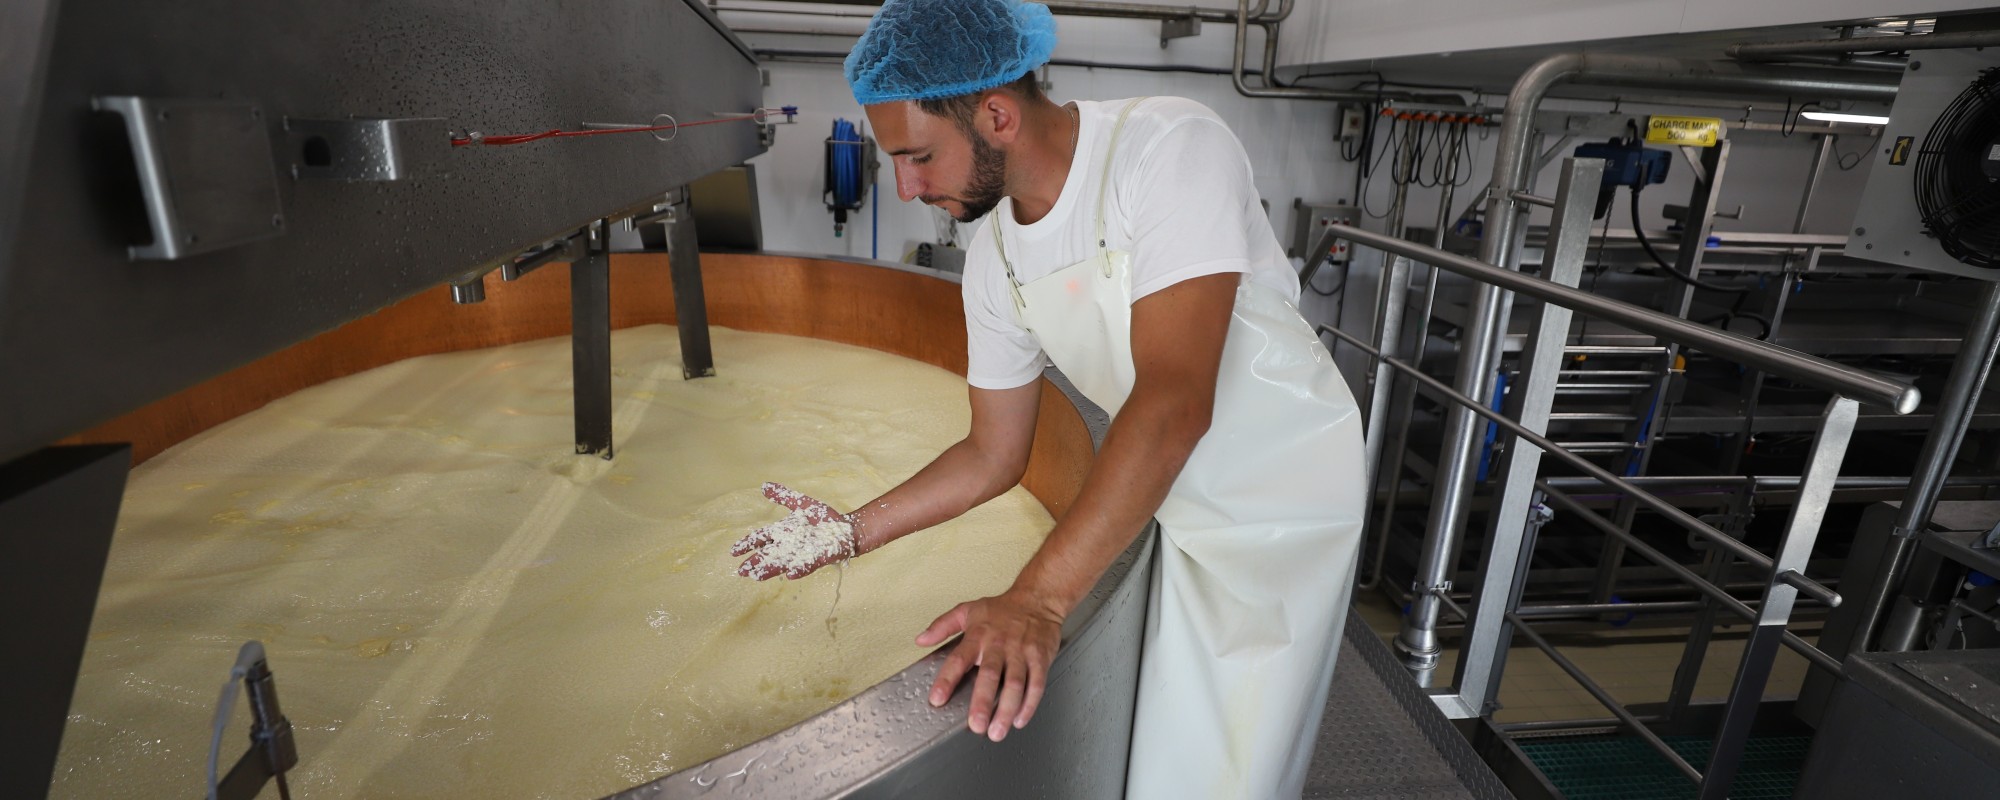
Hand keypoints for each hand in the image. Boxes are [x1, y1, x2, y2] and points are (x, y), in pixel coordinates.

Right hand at [732, 482, 855, 579]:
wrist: (846, 529)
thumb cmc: (823, 519)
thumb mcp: (801, 503)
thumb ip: (783, 496)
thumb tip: (764, 485)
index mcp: (783, 533)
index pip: (761, 538)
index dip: (748, 544)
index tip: (734, 551)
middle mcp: (790, 545)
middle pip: (769, 554)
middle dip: (755, 562)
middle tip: (741, 571)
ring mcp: (802, 553)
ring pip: (783, 562)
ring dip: (770, 569)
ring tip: (757, 575)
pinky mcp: (817, 558)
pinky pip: (806, 565)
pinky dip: (798, 569)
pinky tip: (790, 574)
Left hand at [917, 590, 1063, 741]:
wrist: (1038, 599)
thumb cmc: (1002, 609)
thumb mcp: (967, 610)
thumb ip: (942, 626)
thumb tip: (920, 639)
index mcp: (978, 636)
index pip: (958, 659)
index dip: (947, 679)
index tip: (937, 699)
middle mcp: (999, 645)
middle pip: (991, 675)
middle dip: (983, 702)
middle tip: (977, 725)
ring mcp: (1021, 652)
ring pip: (1015, 684)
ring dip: (1007, 710)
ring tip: (997, 731)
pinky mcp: (1040, 658)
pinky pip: (1036, 684)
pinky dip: (1029, 704)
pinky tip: (1020, 719)